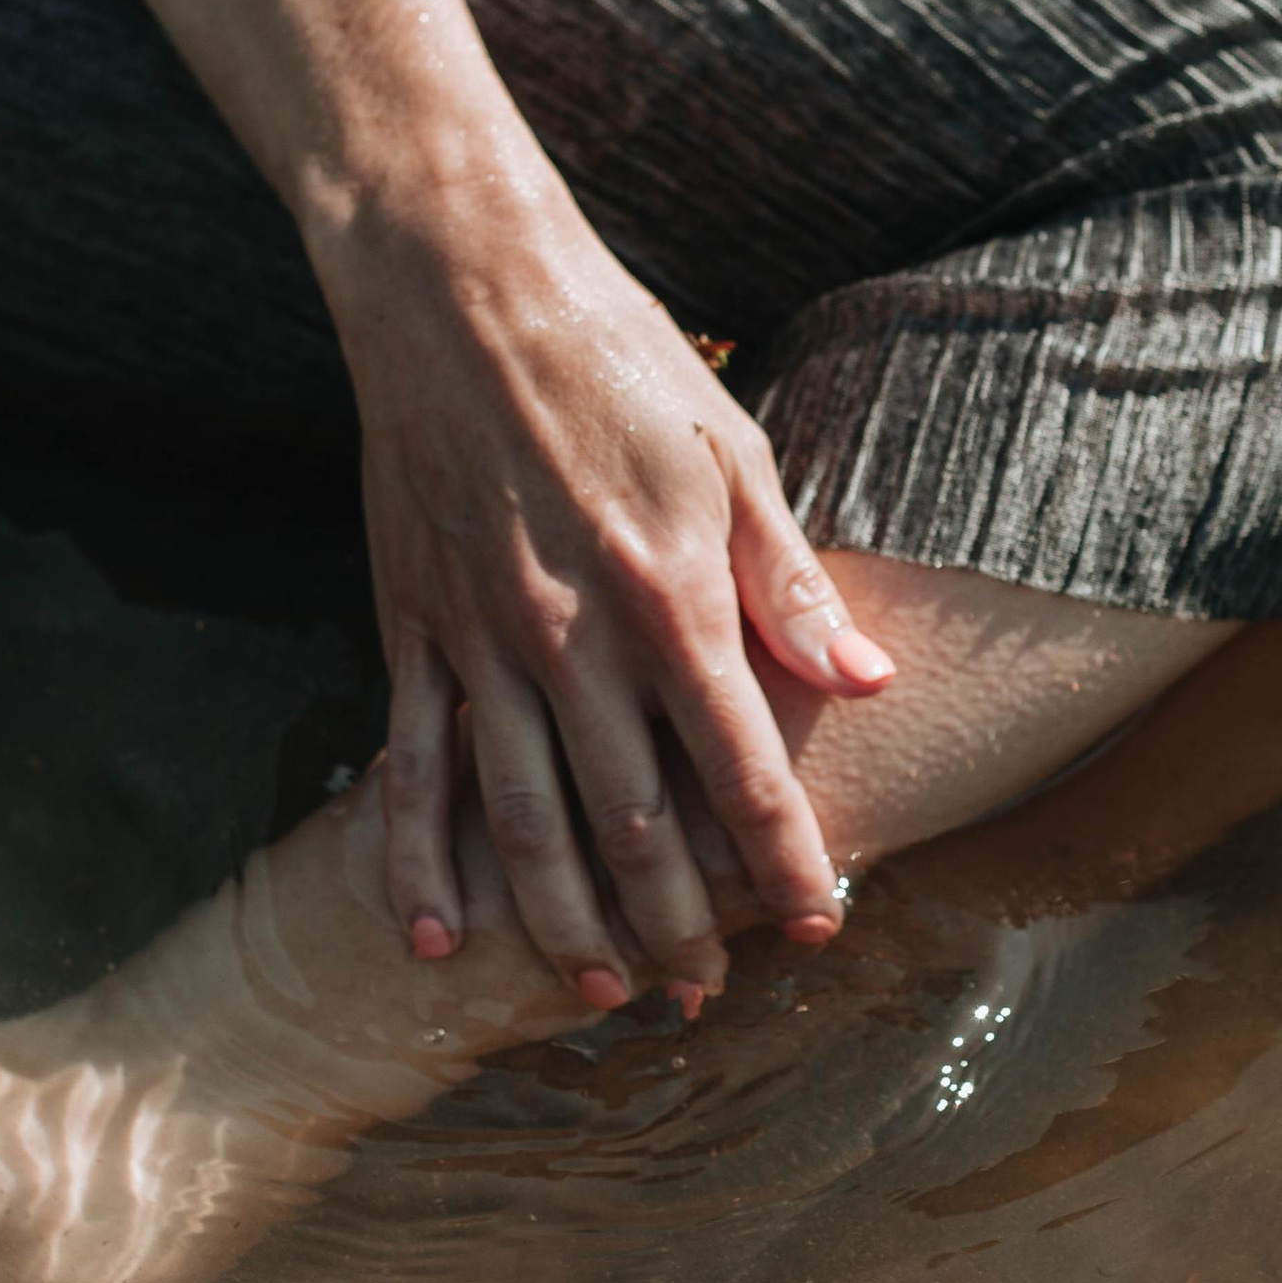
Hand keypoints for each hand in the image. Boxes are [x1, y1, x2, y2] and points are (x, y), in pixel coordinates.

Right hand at [319, 177, 894, 1009]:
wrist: (460, 288)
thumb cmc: (617, 360)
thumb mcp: (736, 453)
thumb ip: (793, 584)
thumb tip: (869, 684)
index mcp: (671, 594)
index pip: (742, 764)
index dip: (785, 854)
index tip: (821, 916)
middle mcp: (576, 636)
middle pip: (633, 820)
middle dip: (678, 921)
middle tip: (703, 994)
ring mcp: (483, 640)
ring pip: (525, 819)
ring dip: (565, 920)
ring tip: (601, 990)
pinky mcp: (411, 628)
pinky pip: (413, 769)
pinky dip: (419, 863)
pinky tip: (438, 938)